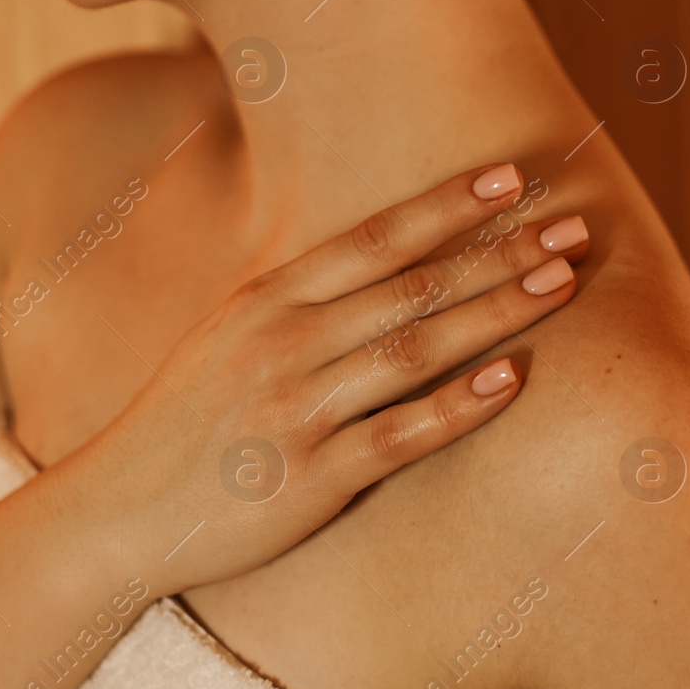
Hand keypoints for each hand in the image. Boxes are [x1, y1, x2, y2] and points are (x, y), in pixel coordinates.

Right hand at [104, 163, 589, 591]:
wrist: (118, 512)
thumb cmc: (186, 419)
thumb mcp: (228, 334)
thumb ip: (299, 297)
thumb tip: (383, 258)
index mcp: (266, 299)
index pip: (371, 236)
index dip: (446, 204)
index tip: (510, 176)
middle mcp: (283, 342)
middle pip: (410, 284)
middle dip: (498, 250)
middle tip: (571, 227)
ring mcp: (297, 408)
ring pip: (415, 348)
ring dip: (495, 312)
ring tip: (560, 284)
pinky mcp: (310, 477)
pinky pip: (399, 434)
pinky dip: (458, 406)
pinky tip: (510, 379)